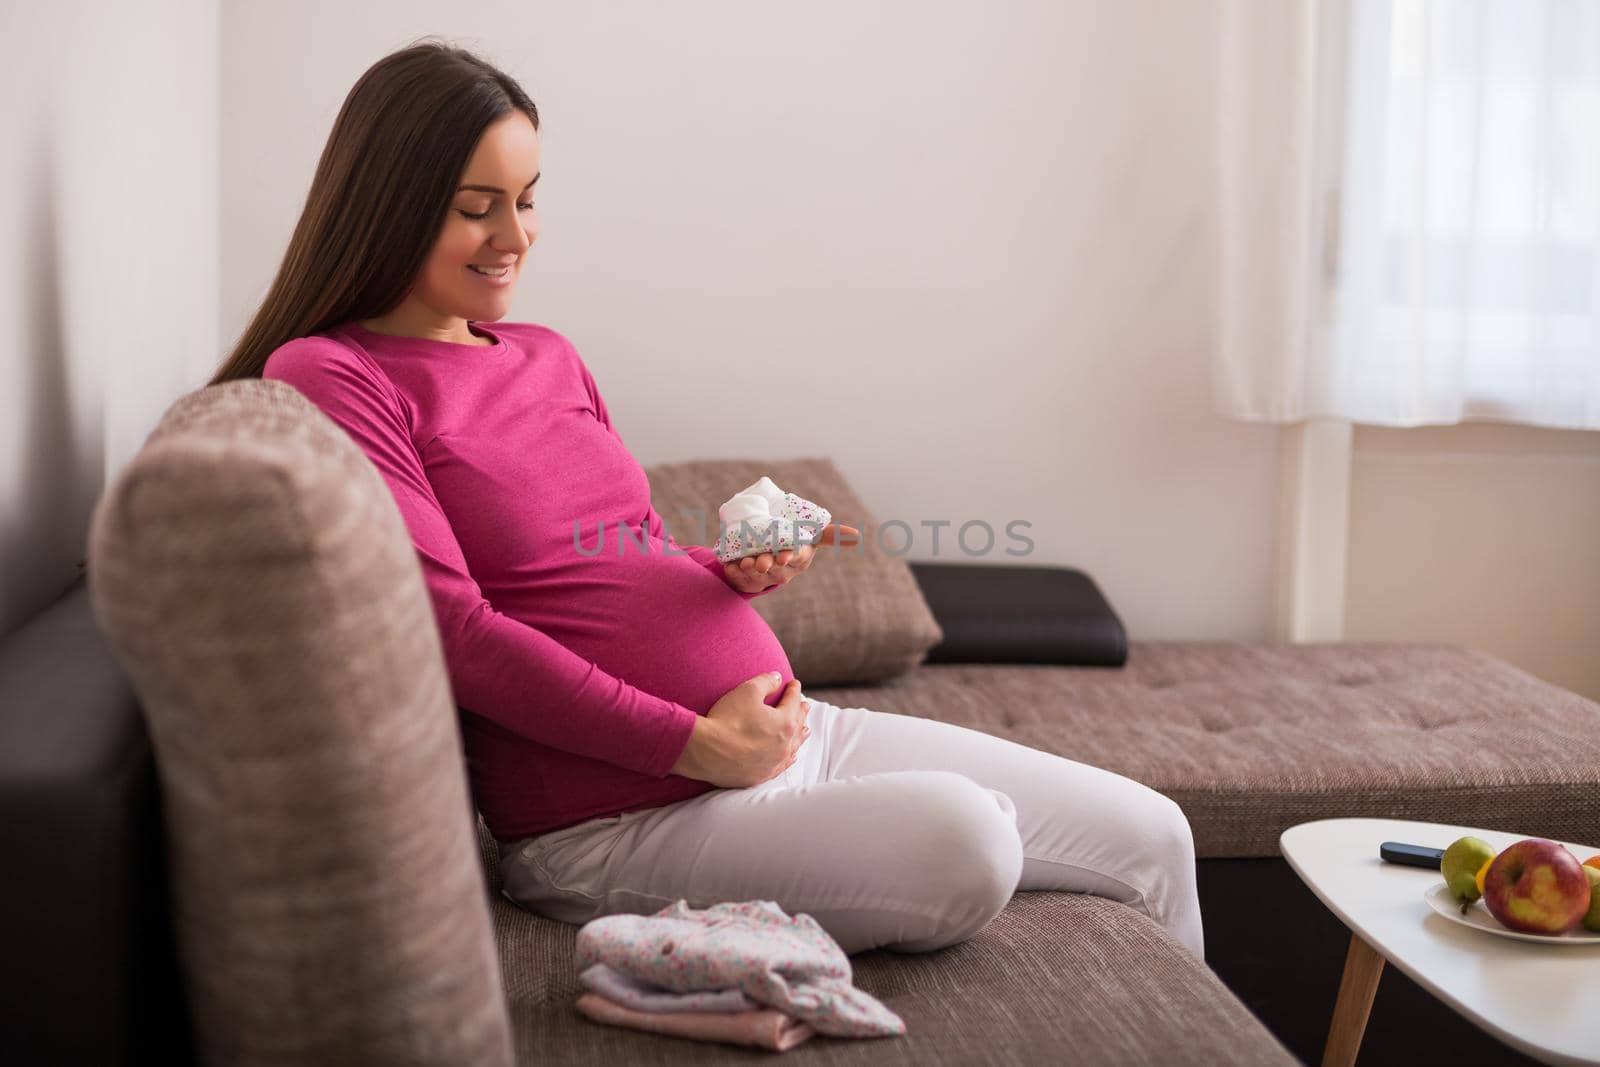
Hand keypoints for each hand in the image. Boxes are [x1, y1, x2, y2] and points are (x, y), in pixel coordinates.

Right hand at [669, 672, 811, 786]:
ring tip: (806, 729)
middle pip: (797, 724)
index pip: (793, 702)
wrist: (707, 752)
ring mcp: (774, 762)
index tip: (794, 684)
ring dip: (800, 735)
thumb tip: (778, 677)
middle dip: (801, 712)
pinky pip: (782, 766)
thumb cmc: (727, 719)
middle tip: (804, 705)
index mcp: (785, 723)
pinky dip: (789, 757)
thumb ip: (766, 682)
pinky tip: (792, 755)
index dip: (793, 690)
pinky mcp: (761, 775)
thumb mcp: (747, 691)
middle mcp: (785, 745)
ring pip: (794, 746)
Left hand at [721, 522, 859, 594]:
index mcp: (798, 560)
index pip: (796, 560)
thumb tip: (858, 536)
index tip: (783, 556)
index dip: (790, 558)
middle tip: (762, 561)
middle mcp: (782, 571)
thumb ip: (830, 535)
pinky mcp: (745, 580)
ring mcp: (763, 577)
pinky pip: (739, 580)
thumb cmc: (791, 544)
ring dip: (750, 570)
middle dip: (768, 566)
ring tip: (744, 563)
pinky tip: (731, 568)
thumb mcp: (810, 537)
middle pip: (775, 571)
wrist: (765, 553)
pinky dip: (734, 574)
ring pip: (756, 576)